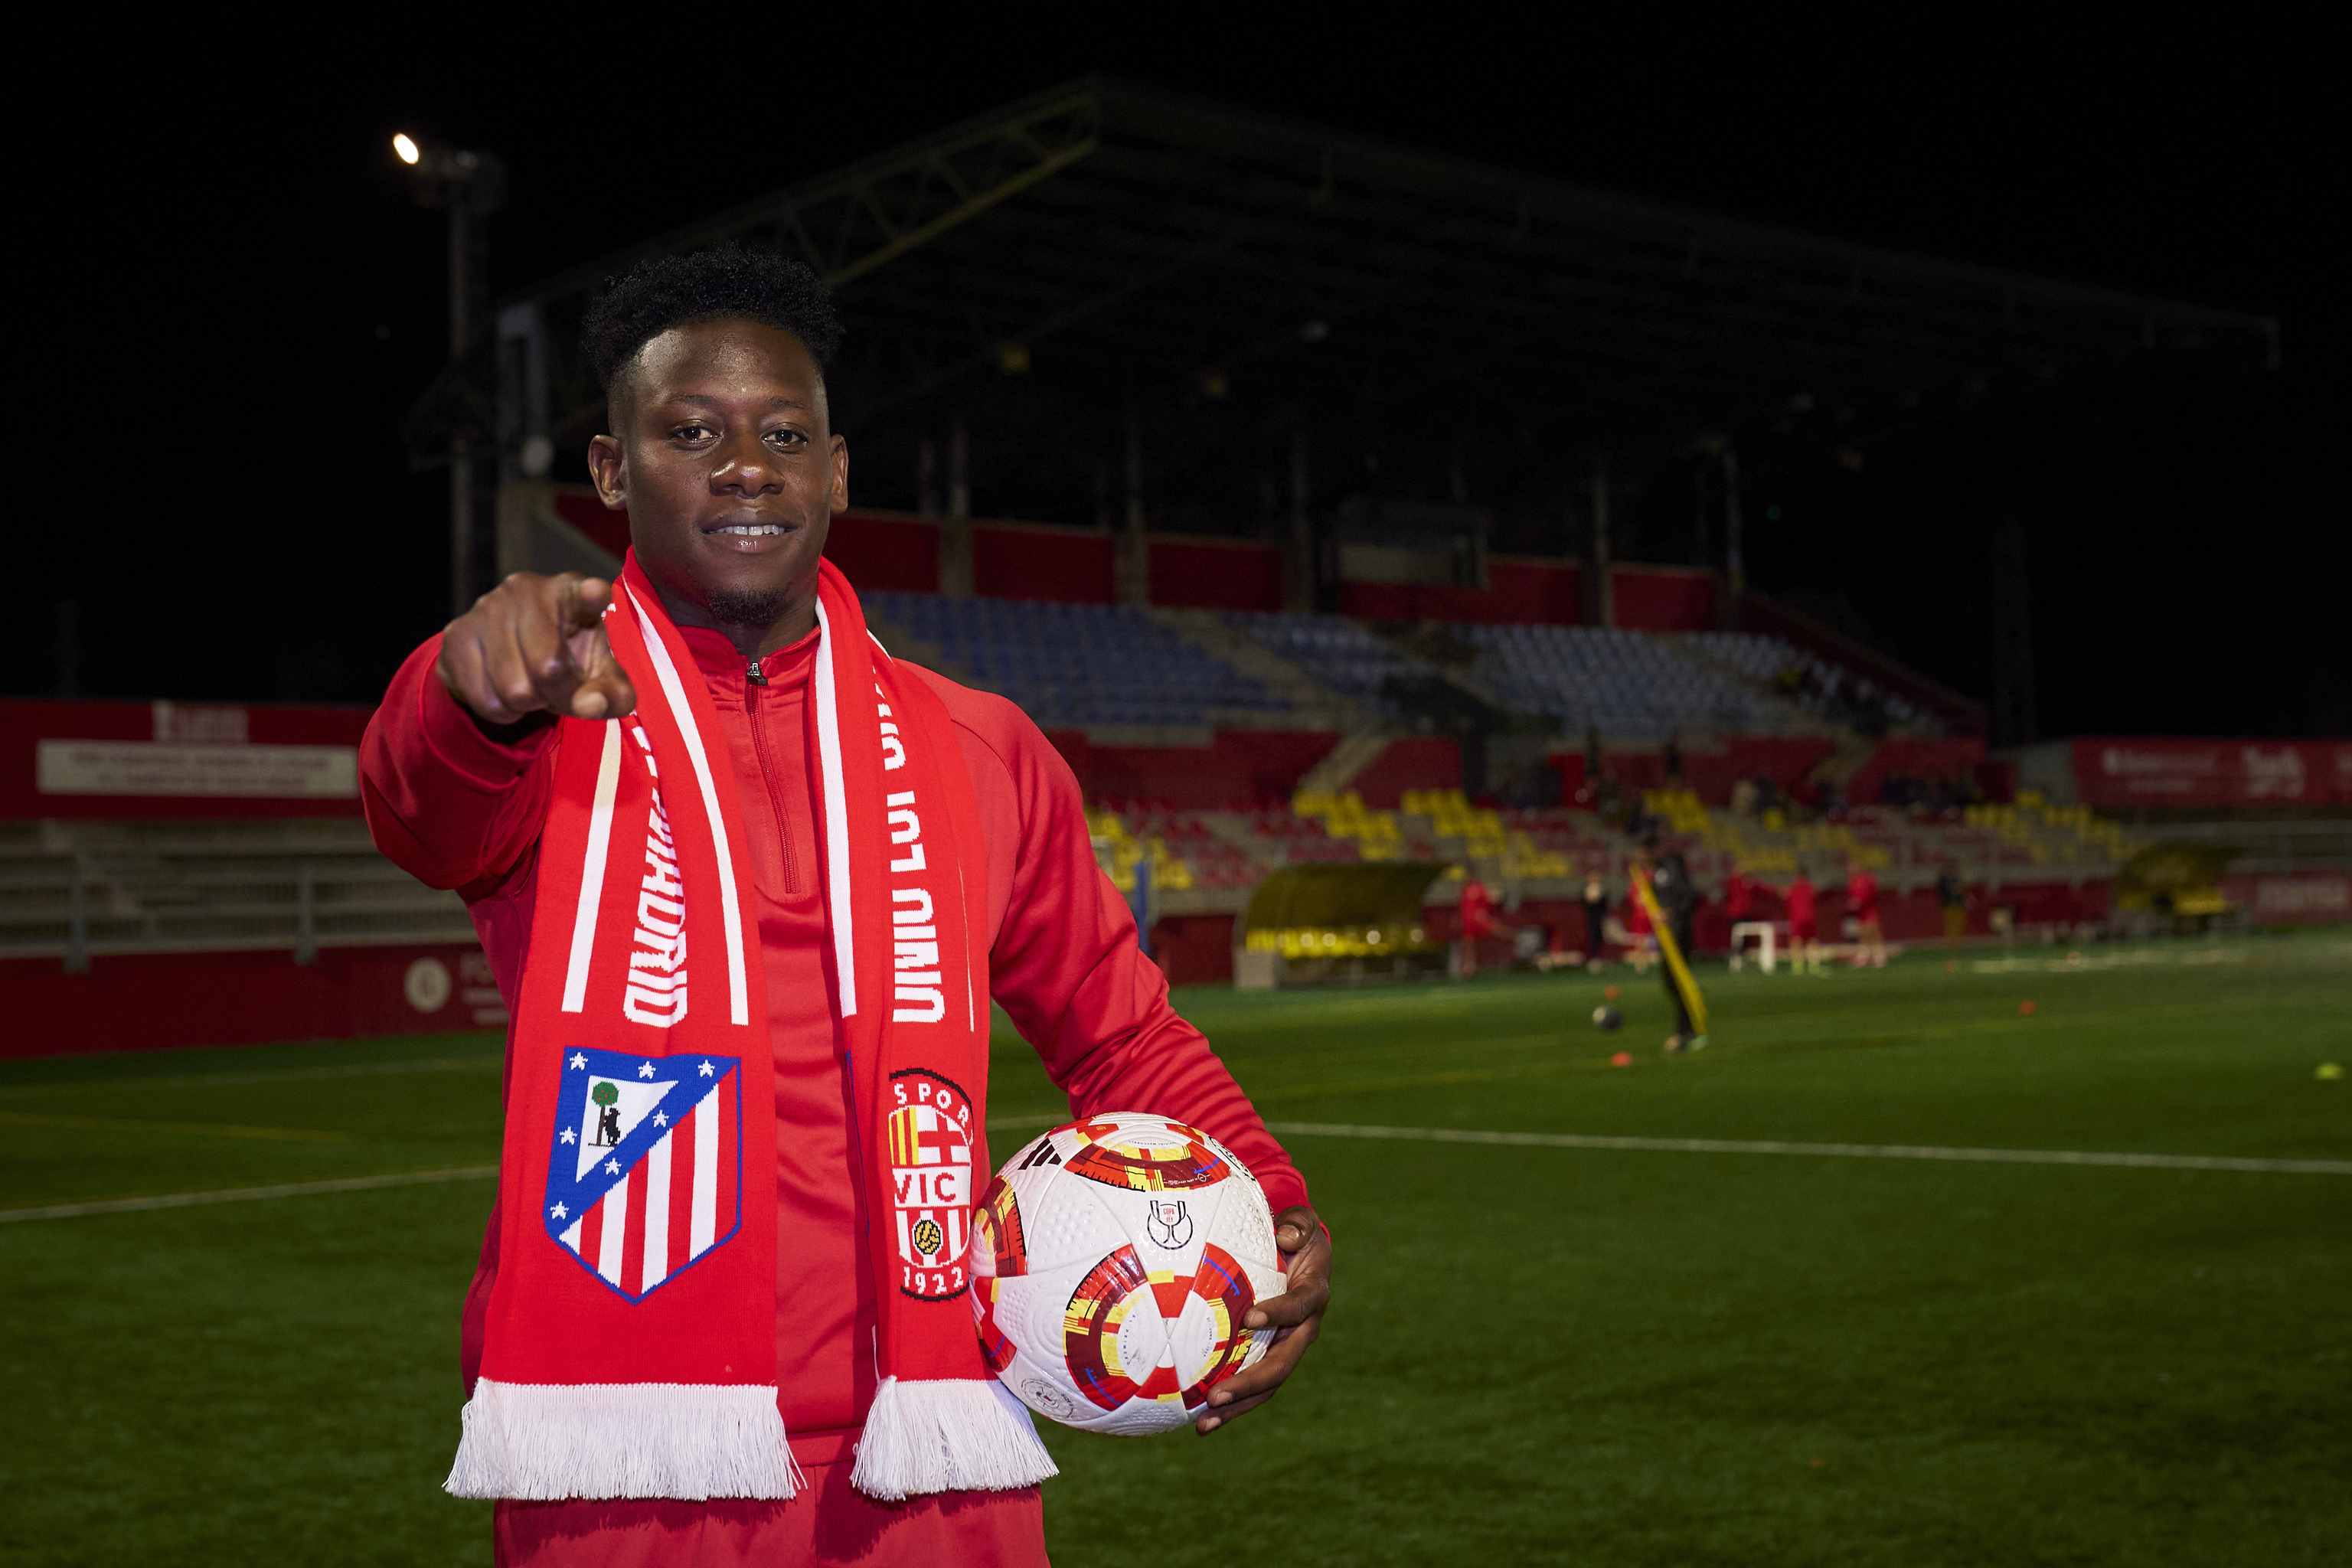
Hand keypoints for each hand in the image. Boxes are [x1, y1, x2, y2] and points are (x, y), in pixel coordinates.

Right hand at [437, 573, 637, 726]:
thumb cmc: (569, 660)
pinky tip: (503, 688)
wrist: (508, 658)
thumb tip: (591, 705)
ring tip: (531, 685)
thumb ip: (612, 694)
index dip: (590, 595)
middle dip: (558, 693)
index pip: (584, 592)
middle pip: (548, 668)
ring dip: (528, 704)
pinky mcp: (458, 634)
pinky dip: (501, 710)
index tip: (596, 592)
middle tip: (558, 688)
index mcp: (571, 593)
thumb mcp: (600, 677)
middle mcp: (527, 590)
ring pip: (514, 689)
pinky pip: (485, 698)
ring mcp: (487, 608)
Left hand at [1197, 1204, 1327, 1433]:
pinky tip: (1198, 1421)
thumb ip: (1298, 1226)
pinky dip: (1230, 1404)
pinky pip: (1251, 1384)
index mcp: (1313, 1296)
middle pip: (1281, 1363)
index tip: (1249, 1318)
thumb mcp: (1302, 1222)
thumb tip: (1286, 1236)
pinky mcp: (1268, 1356)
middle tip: (1216, 1396)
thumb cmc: (1295, 1233)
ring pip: (1266, 1385)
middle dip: (1249, 1383)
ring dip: (1237, 1406)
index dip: (1279, 1314)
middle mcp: (1303, 1330)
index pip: (1299, 1307)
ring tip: (1204, 1424)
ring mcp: (1286, 1347)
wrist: (1299, 1251)